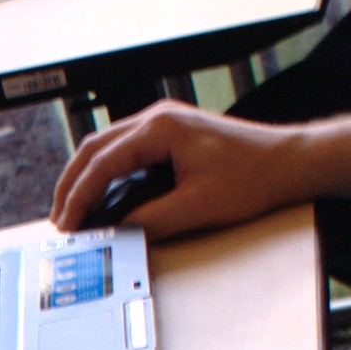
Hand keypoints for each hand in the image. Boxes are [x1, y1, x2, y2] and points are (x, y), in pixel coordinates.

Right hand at [49, 100, 306, 240]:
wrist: (291, 161)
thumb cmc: (255, 176)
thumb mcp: (199, 207)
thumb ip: (153, 219)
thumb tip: (119, 232)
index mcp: (160, 127)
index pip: (102, 162)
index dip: (79, 196)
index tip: (67, 224)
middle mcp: (157, 117)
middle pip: (94, 148)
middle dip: (71, 184)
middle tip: (59, 219)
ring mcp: (164, 123)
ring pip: (107, 147)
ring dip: (87, 177)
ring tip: (75, 210)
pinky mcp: (172, 135)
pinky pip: (126, 151)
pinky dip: (107, 173)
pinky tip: (104, 195)